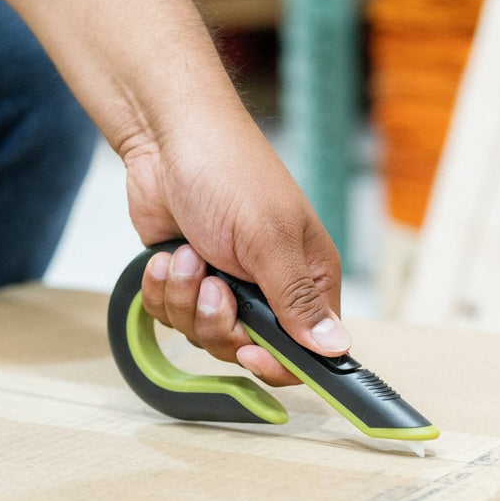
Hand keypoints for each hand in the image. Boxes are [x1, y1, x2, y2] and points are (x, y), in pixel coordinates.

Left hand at [125, 117, 348, 385]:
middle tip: (213, 282)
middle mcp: (267, 286)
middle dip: (216, 320)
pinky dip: (162, 289)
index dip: (276, 362)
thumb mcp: (269, 239)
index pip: (305, 349)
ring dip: (185, 298)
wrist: (164, 138)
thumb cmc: (227, 172)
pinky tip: (166, 256)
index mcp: (307, 277)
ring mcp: (224, 283)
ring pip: (201, 333)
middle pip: (244, 347)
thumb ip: (297, 300)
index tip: (248, 350)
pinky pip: (170, 315)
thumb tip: (336, 348)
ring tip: (187, 254)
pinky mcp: (186, 279)